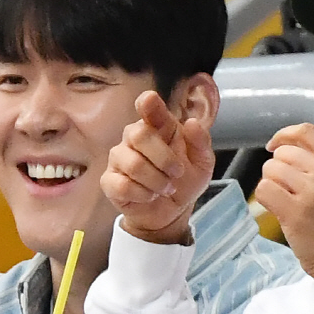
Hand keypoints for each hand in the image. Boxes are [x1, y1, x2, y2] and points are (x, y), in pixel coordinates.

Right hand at [100, 91, 214, 244]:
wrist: (173, 212)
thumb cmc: (185, 181)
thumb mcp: (203, 163)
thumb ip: (201, 143)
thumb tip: (192, 123)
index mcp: (159, 127)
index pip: (148, 107)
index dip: (148, 104)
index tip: (150, 100)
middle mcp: (134, 138)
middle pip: (139, 135)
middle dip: (163, 158)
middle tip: (177, 173)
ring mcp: (119, 159)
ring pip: (132, 163)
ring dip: (156, 181)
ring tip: (166, 188)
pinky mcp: (110, 181)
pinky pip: (122, 185)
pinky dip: (143, 194)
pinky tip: (149, 196)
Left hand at [255, 123, 313, 294]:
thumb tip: (290, 150)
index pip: (307, 131)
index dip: (285, 135)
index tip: (274, 146)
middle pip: (284, 152)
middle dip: (277, 168)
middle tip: (285, 189)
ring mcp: (311, 191)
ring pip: (271, 169)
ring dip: (271, 184)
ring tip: (285, 201)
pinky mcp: (294, 211)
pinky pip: (264, 189)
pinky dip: (265, 199)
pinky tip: (277, 210)